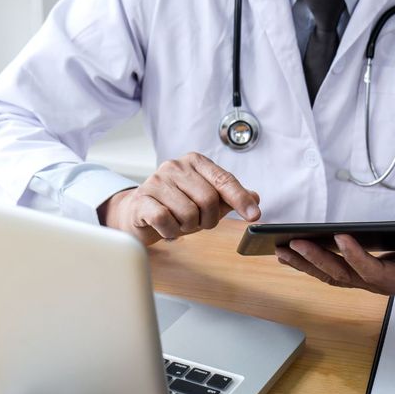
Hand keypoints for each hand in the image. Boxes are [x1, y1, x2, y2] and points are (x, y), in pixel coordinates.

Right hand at [99, 152, 260, 244]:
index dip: (240, 199)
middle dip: (208, 220)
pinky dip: (170, 231)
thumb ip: (229, 198)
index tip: (254, 216)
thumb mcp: (205, 201)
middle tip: (198, 223)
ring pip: (188, 213)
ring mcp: (156, 181)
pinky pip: (165, 220)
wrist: (139, 214)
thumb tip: (255, 198)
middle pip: (208, 200)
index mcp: (195, 162)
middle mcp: (175, 166)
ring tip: (179, 223)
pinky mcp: (141, 199)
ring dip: (188, 227)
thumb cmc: (176, 206)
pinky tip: (166, 228)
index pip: (224, 180)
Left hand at [275, 232, 394, 303]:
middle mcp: (375, 282)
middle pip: (339, 274)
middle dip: (314, 259)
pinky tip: (293, 255)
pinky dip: (311, 265)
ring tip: (280, 251)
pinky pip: (331, 273)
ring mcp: (365, 281)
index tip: (340, 236)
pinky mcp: (361, 276)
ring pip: (330, 276)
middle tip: (291, 244)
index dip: (355, 255)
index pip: (371, 268)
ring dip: (304, 264)